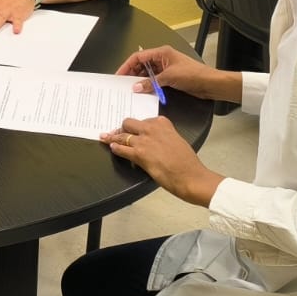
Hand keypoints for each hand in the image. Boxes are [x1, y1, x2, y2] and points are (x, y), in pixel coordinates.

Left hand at [101, 115, 220, 204]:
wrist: (190, 175)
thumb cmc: (187, 162)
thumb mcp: (177, 141)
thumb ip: (164, 137)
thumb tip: (155, 142)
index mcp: (163, 124)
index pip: (144, 120)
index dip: (137, 126)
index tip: (133, 128)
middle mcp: (152, 129)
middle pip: (129, 123)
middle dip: (123, 128)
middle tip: (118, 133)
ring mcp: (144, 141)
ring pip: (122, 135)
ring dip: (113, 137)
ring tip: (106, 137)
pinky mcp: (139, 154)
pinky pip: (121, 149)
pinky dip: (115, 148)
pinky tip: (112, 148)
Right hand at [116, 45, 220, 99]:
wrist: (209, 83)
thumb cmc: (194, 74)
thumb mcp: (169, 77)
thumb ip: (151, 83)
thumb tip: (136, 86)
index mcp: (162, 53)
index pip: (139, 56)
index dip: (127, 65)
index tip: (119, 74)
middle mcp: (163, 59)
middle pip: (142, 64)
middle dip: (132, 73)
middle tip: (123, 83)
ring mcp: (166, 68)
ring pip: (147, 73)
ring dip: (140, 80)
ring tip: (131, 89)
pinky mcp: (170, 77)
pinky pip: (154, 80)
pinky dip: (148, 85)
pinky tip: (143, 91)